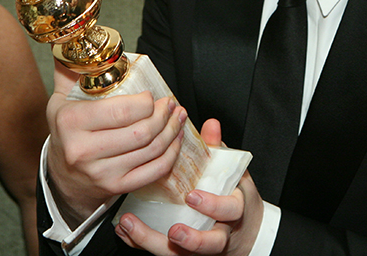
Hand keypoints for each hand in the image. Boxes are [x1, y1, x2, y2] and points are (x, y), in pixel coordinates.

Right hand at [46, 63, 186, 224]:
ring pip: (151, 150)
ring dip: (173, 131)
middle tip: (172, 104)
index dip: (146, 102)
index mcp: (70, 122)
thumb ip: (72, 70)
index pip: (121, 111)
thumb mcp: (61, 99)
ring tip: (178, 117)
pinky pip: (154, 171)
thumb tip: (80, 40)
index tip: (153, 95)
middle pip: (141, 131)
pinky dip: (171, 154)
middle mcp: (83, 151)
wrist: (61, 178)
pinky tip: (176, 139)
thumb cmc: (67, 131)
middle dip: (165, 115)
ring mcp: (101, 173)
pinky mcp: (117, 188)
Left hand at [113, 119, 263, 255]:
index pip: (230, 211)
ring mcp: (199, 247)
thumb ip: (218, 150)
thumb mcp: (233, 173)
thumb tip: (210, 124)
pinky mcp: (181, 252)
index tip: (193, 196)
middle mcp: (219, 233)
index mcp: (233, 211)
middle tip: (172, 229)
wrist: (244, 233)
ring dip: (152, 241)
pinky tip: (123, 230)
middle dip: (190, 239)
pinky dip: (139, 242)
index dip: (212, 205)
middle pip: (207, 244)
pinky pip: (160, 251)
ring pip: (178, 254)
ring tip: (130, 225)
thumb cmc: (234, 198)